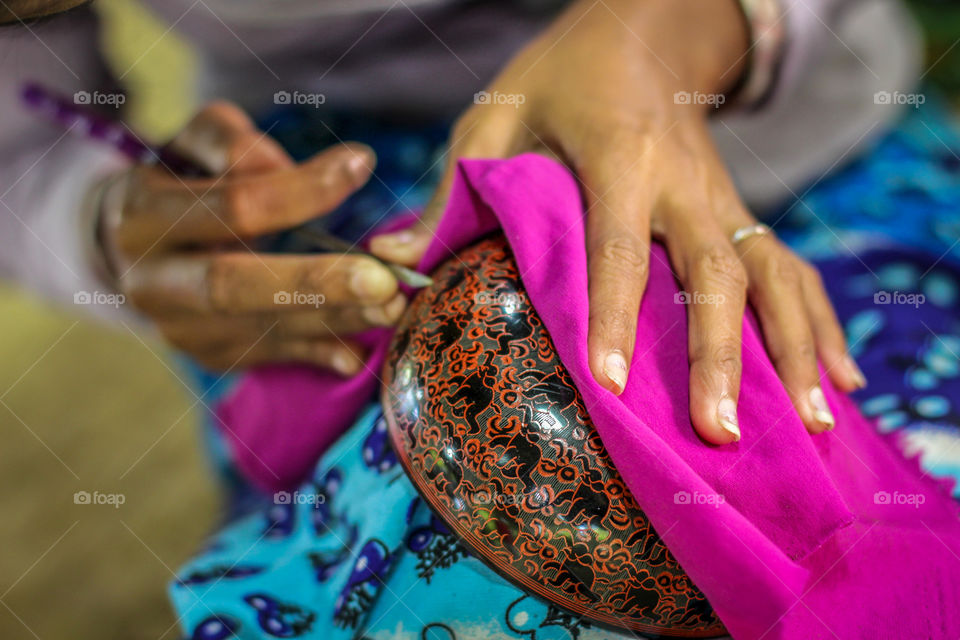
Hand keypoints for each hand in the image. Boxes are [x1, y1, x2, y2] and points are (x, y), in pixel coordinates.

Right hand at [99, 102, 403, 373]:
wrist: (137, 246)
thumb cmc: (181, 180)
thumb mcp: (195, 141)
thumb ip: (238, 145)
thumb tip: (305, 172)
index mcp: (141, 214)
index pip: (228, 206)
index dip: (297, 190)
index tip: (359, 166)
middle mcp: (150, 282)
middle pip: (231, 286)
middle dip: (313, 285)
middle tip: (382, 281)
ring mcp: (178, 329)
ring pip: (258, 331)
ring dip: (332, 322)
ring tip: (391, 307)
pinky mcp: (209, 356)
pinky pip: (270, 358)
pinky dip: (318, 355)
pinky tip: (359, 353)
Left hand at [372, 0, 865, 442]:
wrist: (645, 29)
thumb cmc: (562, 75)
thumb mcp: (499, 115)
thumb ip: (454, 188)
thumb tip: (393, 259)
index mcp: (619, 158)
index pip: (619, 247)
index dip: (613, 317)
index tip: (611, 385)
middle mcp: (685, 183)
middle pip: (714, 274)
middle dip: (722, 354)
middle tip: (721, 432)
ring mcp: (724, 198)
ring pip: (771, 275)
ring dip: (796, 347)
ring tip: (813, 422)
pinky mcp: (741, 209)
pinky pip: (791, 267)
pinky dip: (819, 322)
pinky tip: (838, 378)